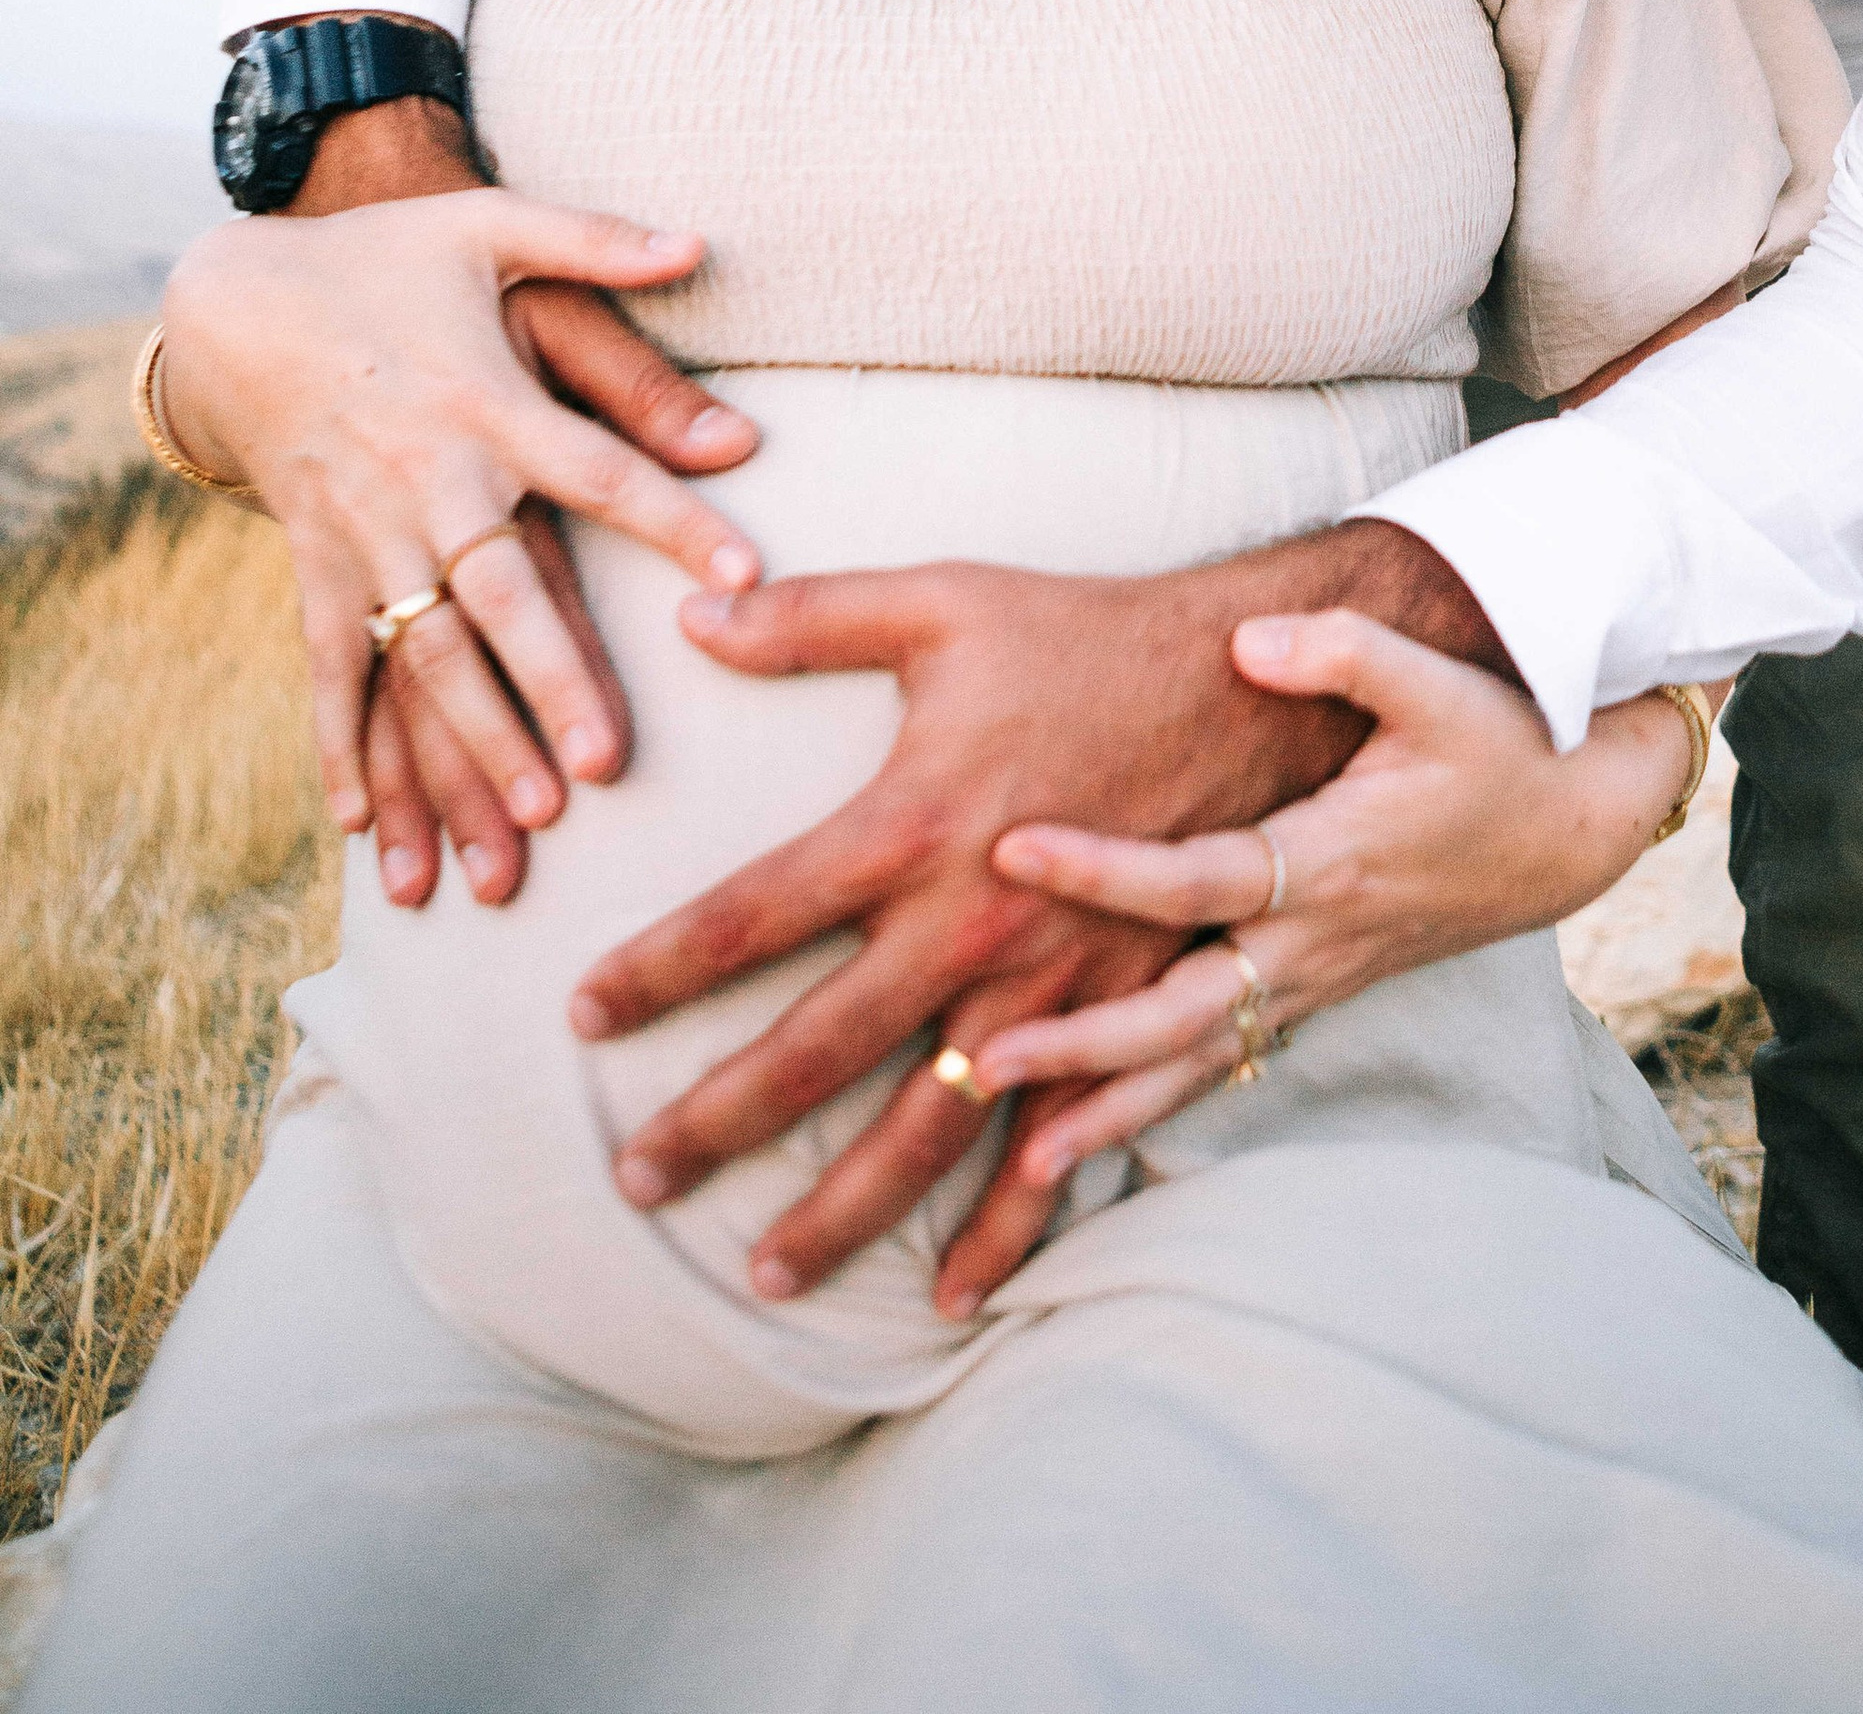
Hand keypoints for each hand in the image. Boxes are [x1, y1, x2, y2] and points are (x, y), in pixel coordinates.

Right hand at [157, 190, 763, 894]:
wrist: (238, 296)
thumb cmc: (386, 260)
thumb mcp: (488, 228)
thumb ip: (596, 241)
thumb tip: (703, 243)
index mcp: (487, 401)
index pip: (600, 470)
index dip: (673, 521)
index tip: (744, 577)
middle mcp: (428, 477)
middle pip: (497, 593)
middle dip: (549, 682)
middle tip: (607, 766)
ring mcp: (363, 529)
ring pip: (420, 651)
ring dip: (469, 739)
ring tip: (526, 822)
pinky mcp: (314, 560)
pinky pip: (327, 663)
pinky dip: (340, 744)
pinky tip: (363, 825)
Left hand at [566, 522, 1504, 1298]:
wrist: (1254, 683)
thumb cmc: (1086, 635)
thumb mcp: (944, 603)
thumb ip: (813, 617)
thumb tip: (695, 615)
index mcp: (909, 825)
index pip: (749, 915)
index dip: (658, 969)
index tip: (580, 1017)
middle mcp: (968, 924)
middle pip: (817, 1052)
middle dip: (719, 1124)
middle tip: (637, 1185)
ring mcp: (1047, 986)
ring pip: (928, 1125)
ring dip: (847, 1208)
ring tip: (769, 1275)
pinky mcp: (1116, 1009)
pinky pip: (1057, 1138)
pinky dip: (1009, 1222)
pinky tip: (957, 1287)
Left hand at [924, 625, 1723, 1310]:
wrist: (1572, 825)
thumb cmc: (1499, 744)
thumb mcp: (1437, 685)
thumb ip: (1343, 653)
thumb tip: (1246, 641)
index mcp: (1330, 860)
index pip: (1198, 877)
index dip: (1104, 869)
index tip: (1013, 848)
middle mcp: (1315, 939)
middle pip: (1184, 1013)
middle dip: (1081, 1048)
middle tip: (976, 1062)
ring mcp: (1316, 979)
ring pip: (1201, 1064)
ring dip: (1109, 1113)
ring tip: (1016, 1168)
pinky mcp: (1315, 991)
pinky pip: (1225, 1064)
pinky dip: (1157, 1109)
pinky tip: (1088, 1144)